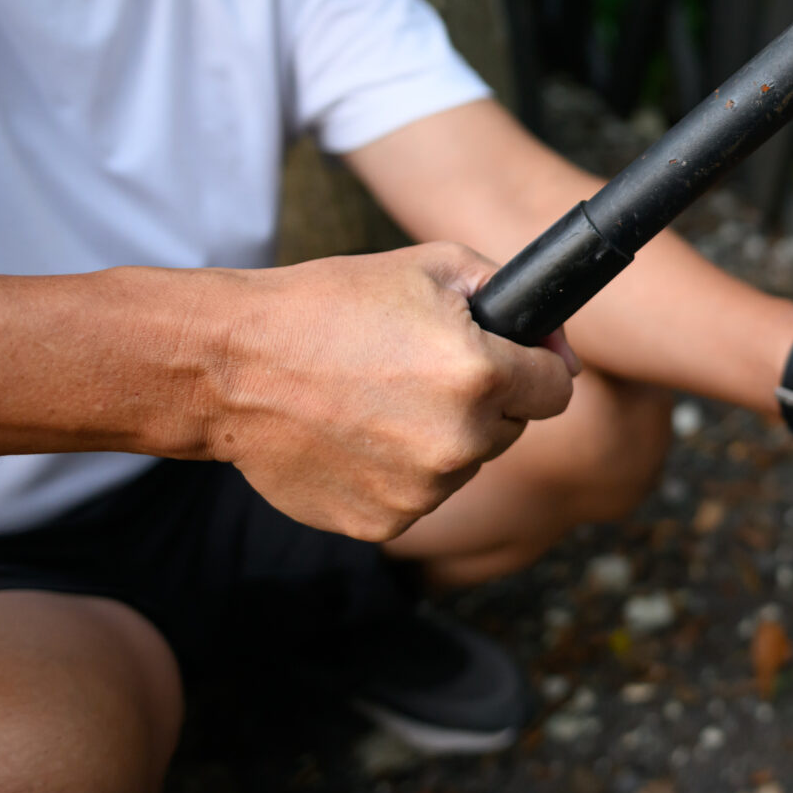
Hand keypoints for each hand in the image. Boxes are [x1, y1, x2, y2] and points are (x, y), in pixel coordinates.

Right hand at [207, 242, 579, 539]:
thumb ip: (511, 296)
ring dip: (440, 440)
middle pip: (510, 429)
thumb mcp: (431, 267)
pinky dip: (395, 473)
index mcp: (481, 374)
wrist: (230, 366)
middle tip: (420, 373)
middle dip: (483, 403)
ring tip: (377, 401)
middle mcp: (461, 441)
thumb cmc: (329, 305)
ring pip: (464, 465)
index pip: (556, 389)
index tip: (507, 363)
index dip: (532, 369)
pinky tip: (354, 436)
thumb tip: (562, 352)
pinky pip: (416, 498)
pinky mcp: (382, 525)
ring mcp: (422, 491)